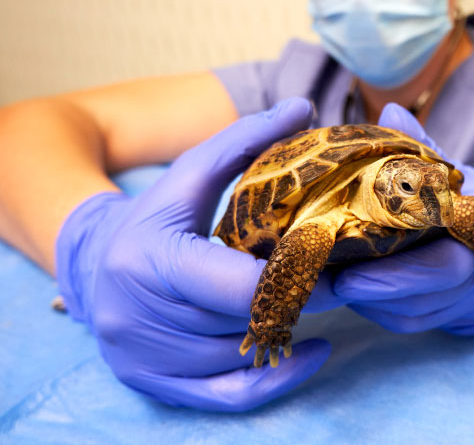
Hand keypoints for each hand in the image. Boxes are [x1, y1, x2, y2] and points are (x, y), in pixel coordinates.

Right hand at [55, 98, 337, 410]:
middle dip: (302, 299)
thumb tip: (303, 106)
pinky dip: (276, 380)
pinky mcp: (154, 382)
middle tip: (345, 277)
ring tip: (321, 300)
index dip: (300, 276)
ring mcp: (145, 357)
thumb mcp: (192, 171)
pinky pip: (230, 397)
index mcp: (152, 260)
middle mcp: (142, 317)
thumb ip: (246, 138)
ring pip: (244, 354)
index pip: (243, 285)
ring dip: (287, 328)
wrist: (97, 265)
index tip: (340, 260)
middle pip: (247, 319)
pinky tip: (311, 353)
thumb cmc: (154, 215)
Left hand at [333, 104, 473, 334]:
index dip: (396, 278)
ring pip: (399, 314)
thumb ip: (424, 148)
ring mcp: (450, 304)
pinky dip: (367, 305)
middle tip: (314, 278)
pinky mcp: (432, 317)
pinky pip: (396, 319)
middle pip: (410, 301)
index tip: (350, 277)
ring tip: (316, 275)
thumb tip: (393, 110)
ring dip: (358, 299)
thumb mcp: (456, 173)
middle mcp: (466, 283)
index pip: (439, 270)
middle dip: (361, 291)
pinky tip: (338, 283)